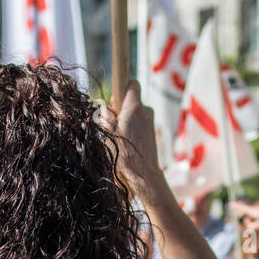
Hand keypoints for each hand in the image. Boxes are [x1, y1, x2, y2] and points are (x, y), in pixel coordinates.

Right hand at [99, 80, 159, 195]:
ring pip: (134, 114)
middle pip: (131, 100)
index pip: (131, 83)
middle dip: (120, 108)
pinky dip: (131, 130)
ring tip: (119, 137)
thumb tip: (107, 107)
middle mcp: (146, 111)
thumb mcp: (108, 132)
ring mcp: (150, 122)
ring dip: (125, 121)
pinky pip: (138, 124)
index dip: (121, 86)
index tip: (114, 97)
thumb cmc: (125, 154)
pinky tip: (127, 143)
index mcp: (135, 107)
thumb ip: (107, 114)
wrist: (144, 175)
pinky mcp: (151, 133)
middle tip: (112, 124)